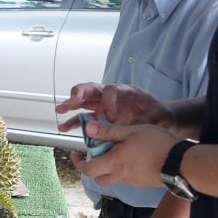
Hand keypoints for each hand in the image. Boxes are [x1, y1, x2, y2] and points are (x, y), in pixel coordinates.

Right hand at [57, 82, 173, 132]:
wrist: (157, 119)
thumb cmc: (156, 114)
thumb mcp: (156, 115)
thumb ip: (146, 118)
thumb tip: (138, 123)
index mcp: (124, 92)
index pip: (110, 91)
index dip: (108, 102)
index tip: (111, 116)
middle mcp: (110, 96)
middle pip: (91, 89)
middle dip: (80, 93)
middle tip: (72, 101)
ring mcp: (102, 106)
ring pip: (83, 102)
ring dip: (70, 105)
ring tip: (60, 110)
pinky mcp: (99, 117)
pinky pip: (83, 118)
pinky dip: (73, 122)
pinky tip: (63, 128)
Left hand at [68, 121, 179, 187]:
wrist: (180, 164)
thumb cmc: (156, 144)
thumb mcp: (131, 131)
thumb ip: (109, 131)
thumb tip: (88, 128)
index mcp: (113, 163)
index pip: (88, 169)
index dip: (78, 163)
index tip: (74, 155)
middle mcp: (119, 176)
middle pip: (98, 178)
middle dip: (92, 169)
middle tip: (93, 156)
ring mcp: (132, 182)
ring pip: (112, 180)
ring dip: (107, 171)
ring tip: (113, 156)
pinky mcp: (142, 183)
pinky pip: (125, 180)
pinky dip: (121, 172)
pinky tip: (130, 160)